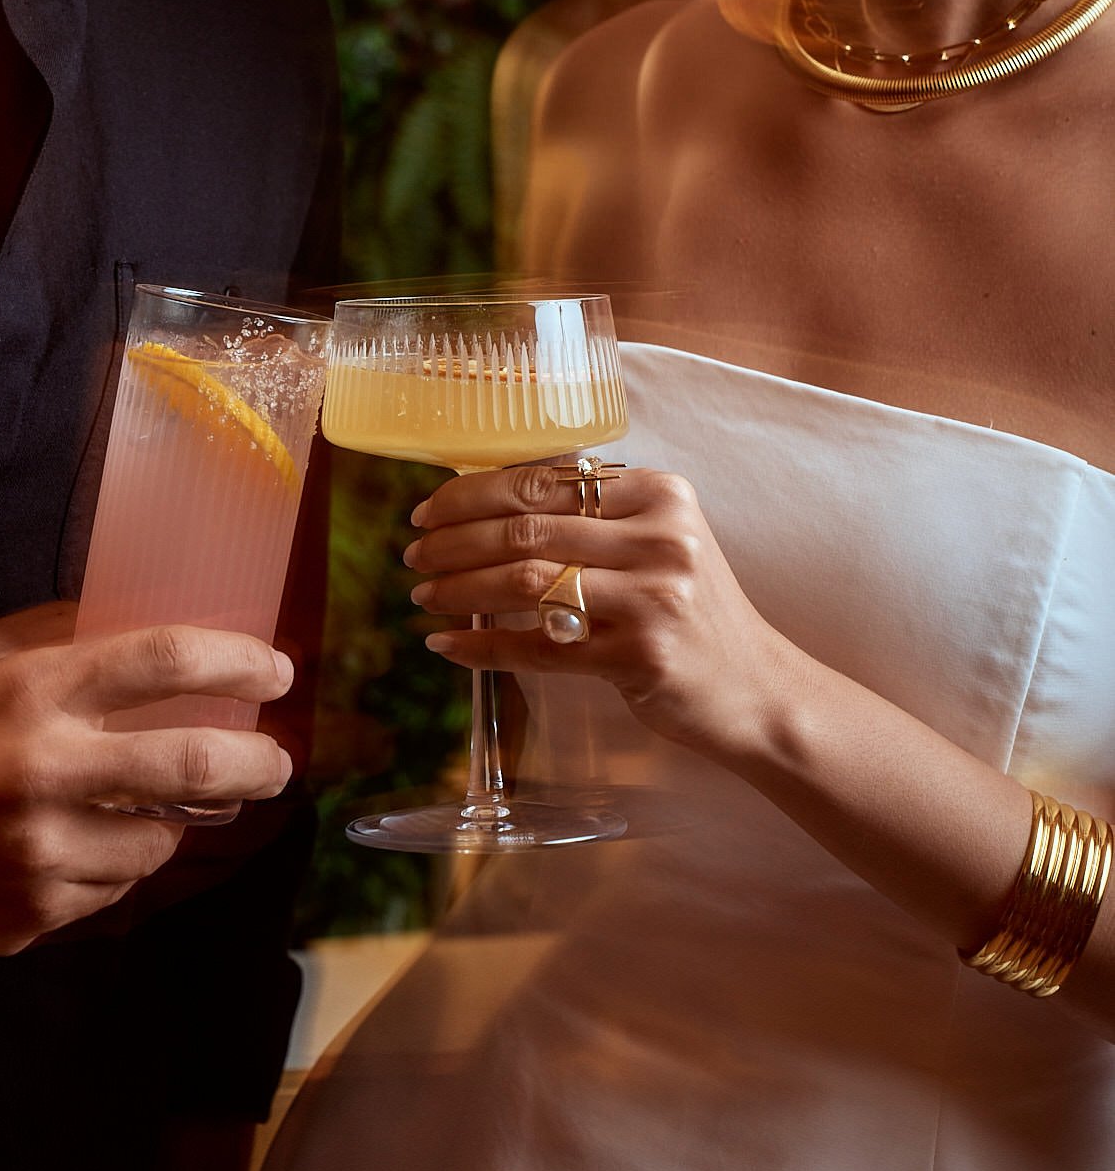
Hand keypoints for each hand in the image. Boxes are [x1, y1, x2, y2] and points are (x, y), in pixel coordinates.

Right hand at [0, 606, 293, 962]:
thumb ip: (56, 632)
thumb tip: (144, 615)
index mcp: (33, 690)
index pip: (165, 660)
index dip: (236, 660)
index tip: (273, 669)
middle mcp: (48, 770)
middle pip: (196, 765)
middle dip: (257, 763)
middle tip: (275, 760)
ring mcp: (45, 852)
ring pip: (160, 841)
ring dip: (171, 823)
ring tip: (152, 806)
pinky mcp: (37, 914)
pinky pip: (113, 889)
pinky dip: (115, 865)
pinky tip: (86, 845)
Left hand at [405, 464, 793, 762]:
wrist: (756, 689)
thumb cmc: (691, 610)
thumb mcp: (659, 542)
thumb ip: (594, 517)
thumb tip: (487, 498)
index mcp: (661, 494)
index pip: (544, 481)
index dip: (473, 493)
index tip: (428, 510)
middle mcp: (662, 538)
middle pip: (528, 527)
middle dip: (455, 540)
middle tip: (414, 554)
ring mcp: (654, 598)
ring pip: (527, 581)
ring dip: (460, 588)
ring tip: (423, 594)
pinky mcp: (641, 657)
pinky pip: (540, 646)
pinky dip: (484, 646)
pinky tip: (448, 646)